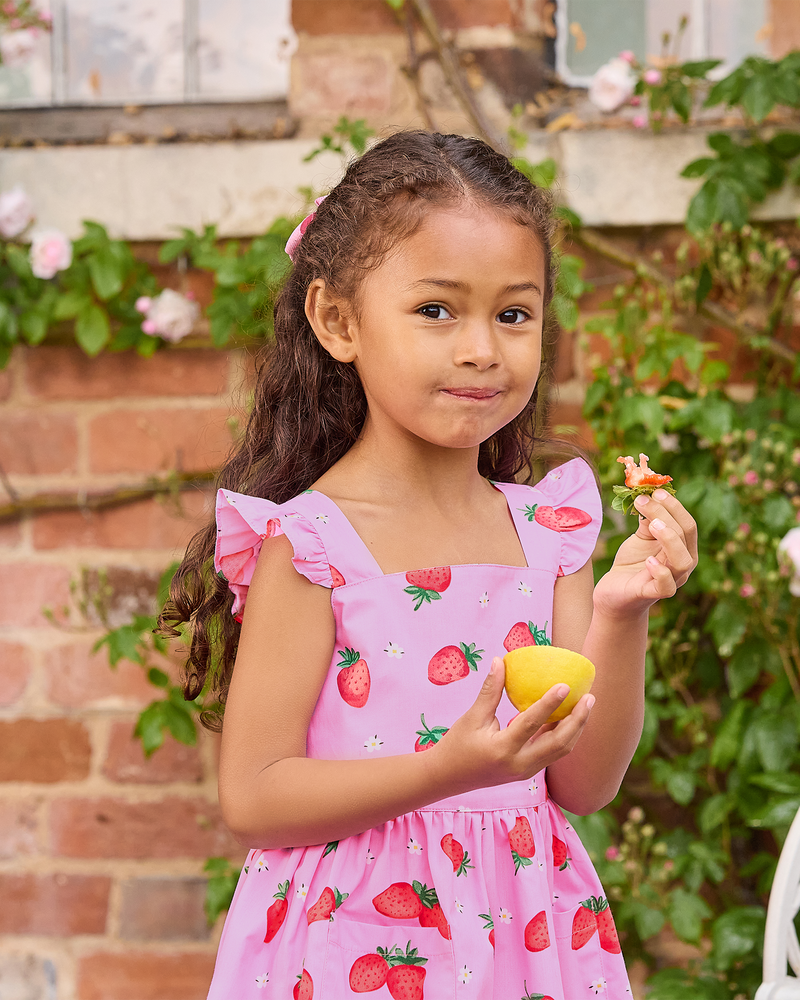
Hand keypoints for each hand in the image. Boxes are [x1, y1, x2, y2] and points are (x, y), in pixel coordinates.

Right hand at [432, 657, 593, 794]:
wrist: (448, 777)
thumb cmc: (457, 744)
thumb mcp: (472, 717)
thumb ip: (490, 690)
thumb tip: (500, 660)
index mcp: (503, 749)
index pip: (532, 723)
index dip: (550, 703)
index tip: (566, 685)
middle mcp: (519, 764)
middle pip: (559, 743)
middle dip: (578, 720)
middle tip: (589, 697)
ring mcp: (526, 771)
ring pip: (560, 751)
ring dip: (575, 729)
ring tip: (585, 706)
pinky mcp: (527, 772)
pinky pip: (552, 753)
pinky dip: (563, 736)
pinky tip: (568, 717)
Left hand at [594, 488, 697, 617]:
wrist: (615, 592)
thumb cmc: (633, 562)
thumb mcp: (642, 537)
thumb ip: (649, 519)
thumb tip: (649, 494)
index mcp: (683, 548)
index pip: (688, 524)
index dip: (674, 505)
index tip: (654, 491)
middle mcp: (683, 565)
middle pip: (686, 535)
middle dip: (667, 513)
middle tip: (644, 501)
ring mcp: (671, 581)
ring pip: (682, 561)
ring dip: (669, 539)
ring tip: (652, 525)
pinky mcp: (652, 594)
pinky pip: (666, 586)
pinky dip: (660, 571)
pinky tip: (648, 560)